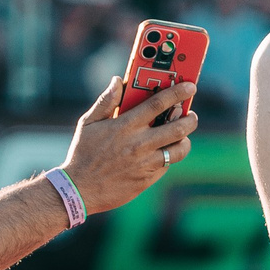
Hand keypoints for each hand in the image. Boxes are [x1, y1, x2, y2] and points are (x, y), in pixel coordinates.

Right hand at [60, 77, 198, 214]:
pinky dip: (171, 156)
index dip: (177, 93)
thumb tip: (117, 80)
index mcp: (125, 126)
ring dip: (186, 140)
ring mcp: (145, 163)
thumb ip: (106, 101)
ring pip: (179, 150)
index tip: (190, 86)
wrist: (78, 189)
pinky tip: (167, 151)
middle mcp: (139, 144)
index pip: (158, 104)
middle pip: (177, 127)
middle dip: (190, 118)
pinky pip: (168, 165)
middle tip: (191, 114)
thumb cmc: (82, 153)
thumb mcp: (88, 123)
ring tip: (183, 135)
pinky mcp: (147, 179)